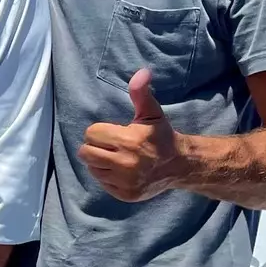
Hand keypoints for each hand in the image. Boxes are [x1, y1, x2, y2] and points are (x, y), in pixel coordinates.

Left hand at [81, 68, 184, 201]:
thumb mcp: (151, 112)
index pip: (91, 134)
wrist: (179, 165)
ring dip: (99, 161)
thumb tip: (142, 72)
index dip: (101, 131)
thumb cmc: (160, 135)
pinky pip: (101, 182)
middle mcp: (126, 163)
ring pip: (92, 168)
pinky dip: (107, 176)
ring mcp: (125, 181)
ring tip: (117, 157)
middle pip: (86, 152)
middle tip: (112, 145)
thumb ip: (141, 93)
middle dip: (95, 146)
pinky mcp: (124, 194)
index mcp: (129, 140)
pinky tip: (121, 170)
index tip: (115, 133)